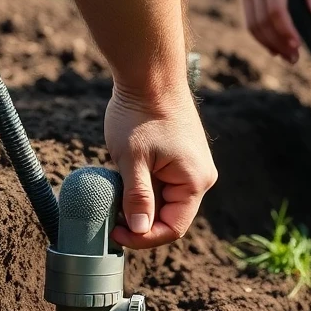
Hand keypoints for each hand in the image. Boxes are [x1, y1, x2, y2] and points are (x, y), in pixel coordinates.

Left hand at [105, 86, 218, 248]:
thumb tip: (139, 232)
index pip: (173, 227)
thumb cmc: (140, 114)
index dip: (144, 237)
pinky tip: (125, 177)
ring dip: (140, 203)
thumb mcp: (132, 160)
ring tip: (115, 193)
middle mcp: (200, 177)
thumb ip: (138, 198)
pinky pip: (164, 184)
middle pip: (170, 216)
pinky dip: (143, 187)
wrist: (149, 73)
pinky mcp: (181, 157)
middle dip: (140, 220)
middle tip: (110, 216)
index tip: (115, 234)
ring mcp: (191, 166)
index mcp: (195, 181)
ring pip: (164, 201)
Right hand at [241, 0, 310, 62]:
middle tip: (295, 59)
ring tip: (287, 56)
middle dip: (278, 43)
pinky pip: (249, 19)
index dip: (286, 31)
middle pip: (262, 22)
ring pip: (252, 24)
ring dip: (268, 43)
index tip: (298, 46)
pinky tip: (275, 46)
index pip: (275, 10)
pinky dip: (260, 35)